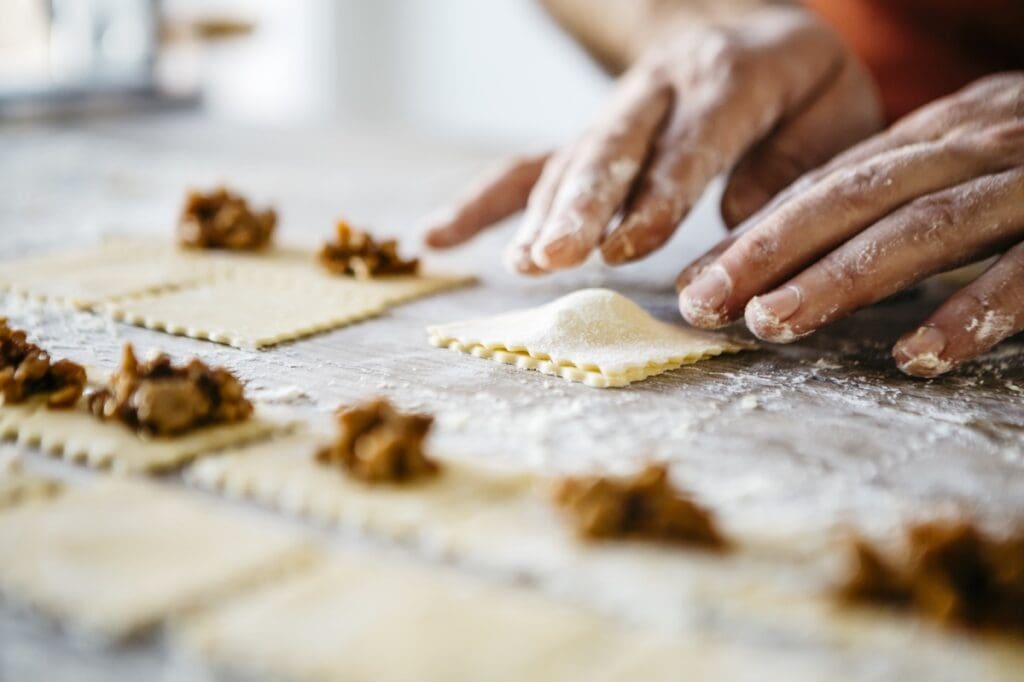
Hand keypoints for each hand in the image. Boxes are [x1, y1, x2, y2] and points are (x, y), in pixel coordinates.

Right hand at [423, 6, 881, 274]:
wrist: (753, 32)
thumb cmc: (806, 88)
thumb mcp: (838, 113)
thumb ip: (799, 164)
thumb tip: (739, 216)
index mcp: (733, 76)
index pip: (690, 140)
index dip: (657, 193)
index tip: (625, 246)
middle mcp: (663, 86)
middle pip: (614, 144)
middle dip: (581, 203)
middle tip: (555, 256)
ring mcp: (618, 110)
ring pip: (570, 156)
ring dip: (542, 212)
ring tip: (522, 263)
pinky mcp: (589, 136)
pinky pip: (530, 163)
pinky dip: (485, 202)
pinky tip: (438, 237)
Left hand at [677, 73, 1023, 377]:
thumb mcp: (966, 163)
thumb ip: (895, 198)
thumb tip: (795, 247)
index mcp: (942, 133)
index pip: (830, 184)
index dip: (758, 233)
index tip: (696, 283)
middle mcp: (980, 145)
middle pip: (857, 196)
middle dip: (772, 250)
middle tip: (706, 302)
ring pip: (925, 228)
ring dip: (843, 278)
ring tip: (774, 323)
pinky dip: (972, 310)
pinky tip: (916, 355)